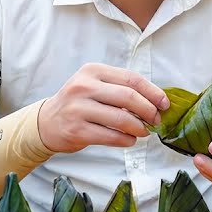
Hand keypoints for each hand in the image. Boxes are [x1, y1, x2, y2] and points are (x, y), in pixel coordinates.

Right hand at [37, 64, 167, 152]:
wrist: (46, 122)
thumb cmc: (79, 104)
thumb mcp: (95, 86)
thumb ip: (121, 89)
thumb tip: (156, 102)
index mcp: (93, 71)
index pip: (131, 79)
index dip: (153, 92)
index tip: (164, 104)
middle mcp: (83, 86)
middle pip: (129, 97)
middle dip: (149, 110)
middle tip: (156, 120)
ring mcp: (78, 108)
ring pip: (121, 119)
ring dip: (139, 128)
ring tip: (143, 131)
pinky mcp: (77, 130)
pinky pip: (111, 136)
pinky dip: (126, 140)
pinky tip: (129, 140)